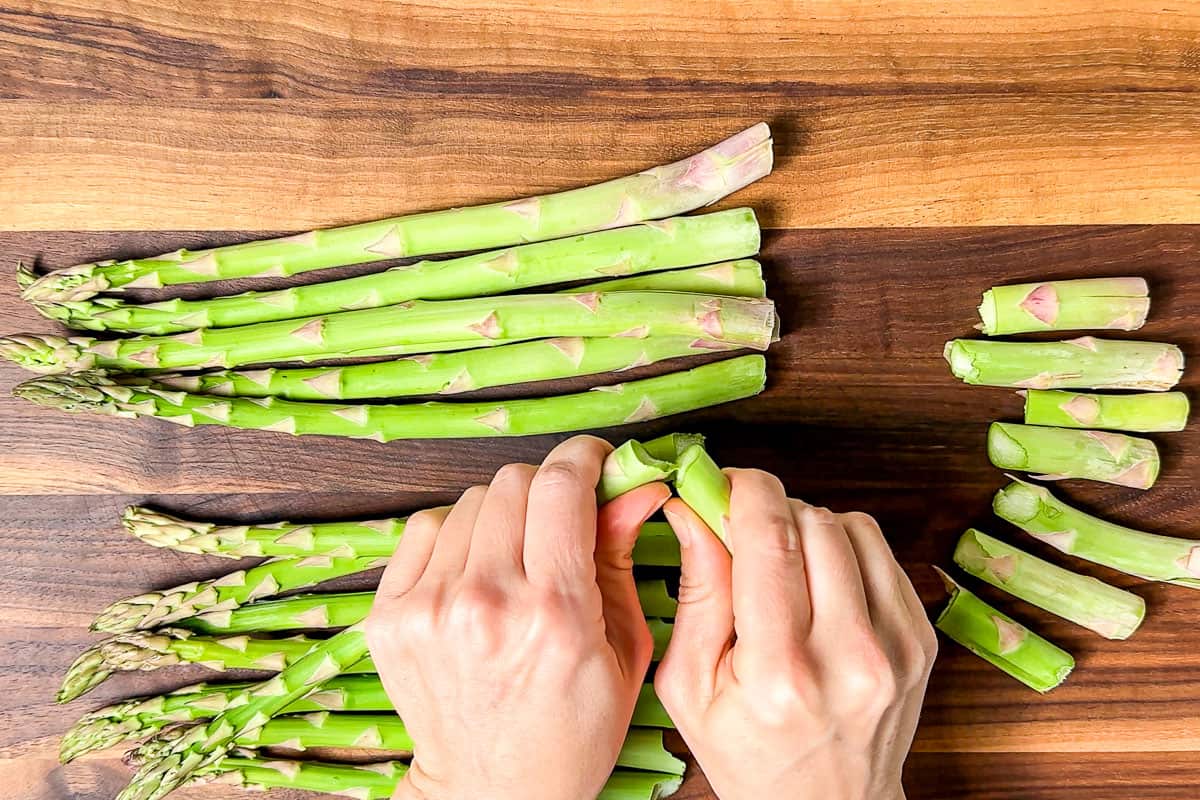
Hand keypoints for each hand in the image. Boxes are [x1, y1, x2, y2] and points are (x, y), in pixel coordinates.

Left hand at [366, 436, 670, 799]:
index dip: (585, 457)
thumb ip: (621, 556)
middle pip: (515, 481)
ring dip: (502, 517)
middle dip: (547, 491)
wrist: (493, 792)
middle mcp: (486, 602)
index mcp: (555, 613)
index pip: (562, 484)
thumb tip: (636, 484)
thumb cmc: (571, 730)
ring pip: (472, 502)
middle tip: (559, 524)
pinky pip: (427, 528)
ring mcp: (429, 608)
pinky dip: (457, 538)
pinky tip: (475, 574)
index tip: (595, 461)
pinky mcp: (390, 616)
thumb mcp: (624, 650)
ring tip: (516, 562)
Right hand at [657, 469, 935, 799]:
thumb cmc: (749, 754)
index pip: (769, 538)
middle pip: (812, 522)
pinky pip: (881, 552)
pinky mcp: (922, 640)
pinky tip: (821, 584)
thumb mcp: (690, 686)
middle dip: (770, 511)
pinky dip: (844, 551)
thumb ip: (697, 591)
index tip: (722, 482)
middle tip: (744, 531)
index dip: (743, 490)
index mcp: (781, 672)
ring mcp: (896, 648)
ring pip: (851, 526)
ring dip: (809, 528)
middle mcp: (849, 657)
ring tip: (784, 564)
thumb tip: (692, 508)